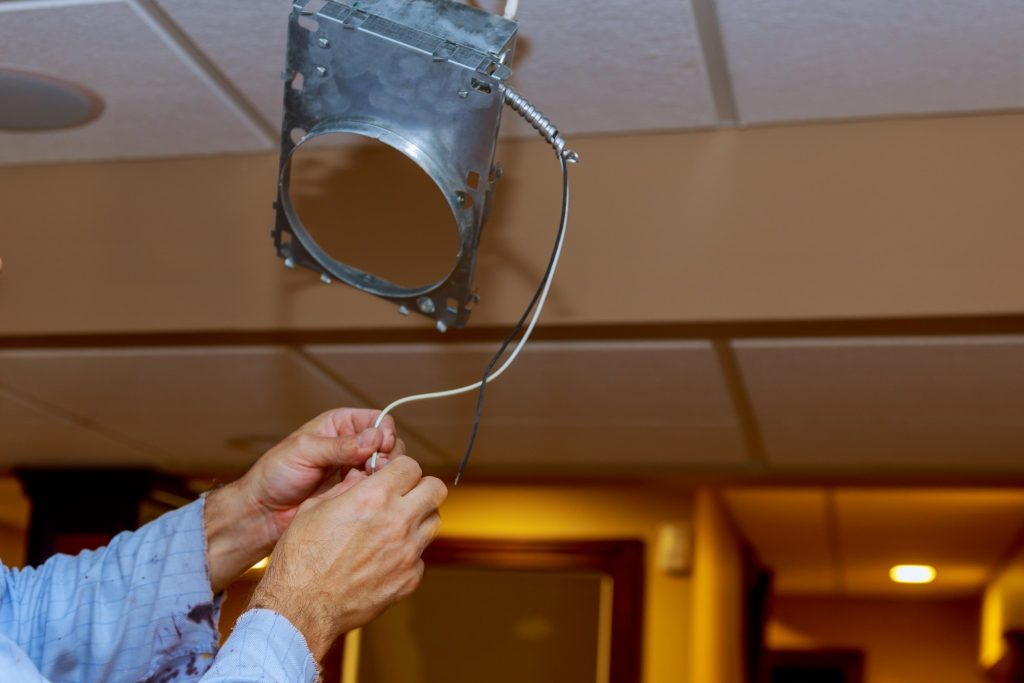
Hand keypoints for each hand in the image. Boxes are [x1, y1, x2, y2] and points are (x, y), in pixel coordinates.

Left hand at [204, 408, 403, 592]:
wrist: (263, 513)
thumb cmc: (275, 475)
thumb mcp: (305, 452)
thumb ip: (340, 446)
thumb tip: (374, 439)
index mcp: (340, 424)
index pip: (378, 420)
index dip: (384, 432)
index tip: (381, 447)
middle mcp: (352, 444)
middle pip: (389, 443)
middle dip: (388, 455)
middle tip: (374, 469)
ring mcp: (355, 470)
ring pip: (387, 467)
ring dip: (383, 475)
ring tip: (368, 484)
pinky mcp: (356, 493)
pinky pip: (378, 489)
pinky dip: (377, 492)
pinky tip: (364, 497)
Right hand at [248, 456, 447, 659]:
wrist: (301, 607)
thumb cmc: (301, 559)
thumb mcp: (315, 508)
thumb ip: (346, 488)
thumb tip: (363, 477)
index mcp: (373, 498)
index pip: (411, 466)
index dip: (401, 469)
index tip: (393, 476)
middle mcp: (397, 522)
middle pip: (436, 489)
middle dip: (421, 487)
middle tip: (406, 495)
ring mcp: (407, 553)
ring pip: (434, 522)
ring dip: (418, 519)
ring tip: (395, 526)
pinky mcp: (409, 579)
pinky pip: (421, 557)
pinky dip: (408, 554)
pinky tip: (384, 558)